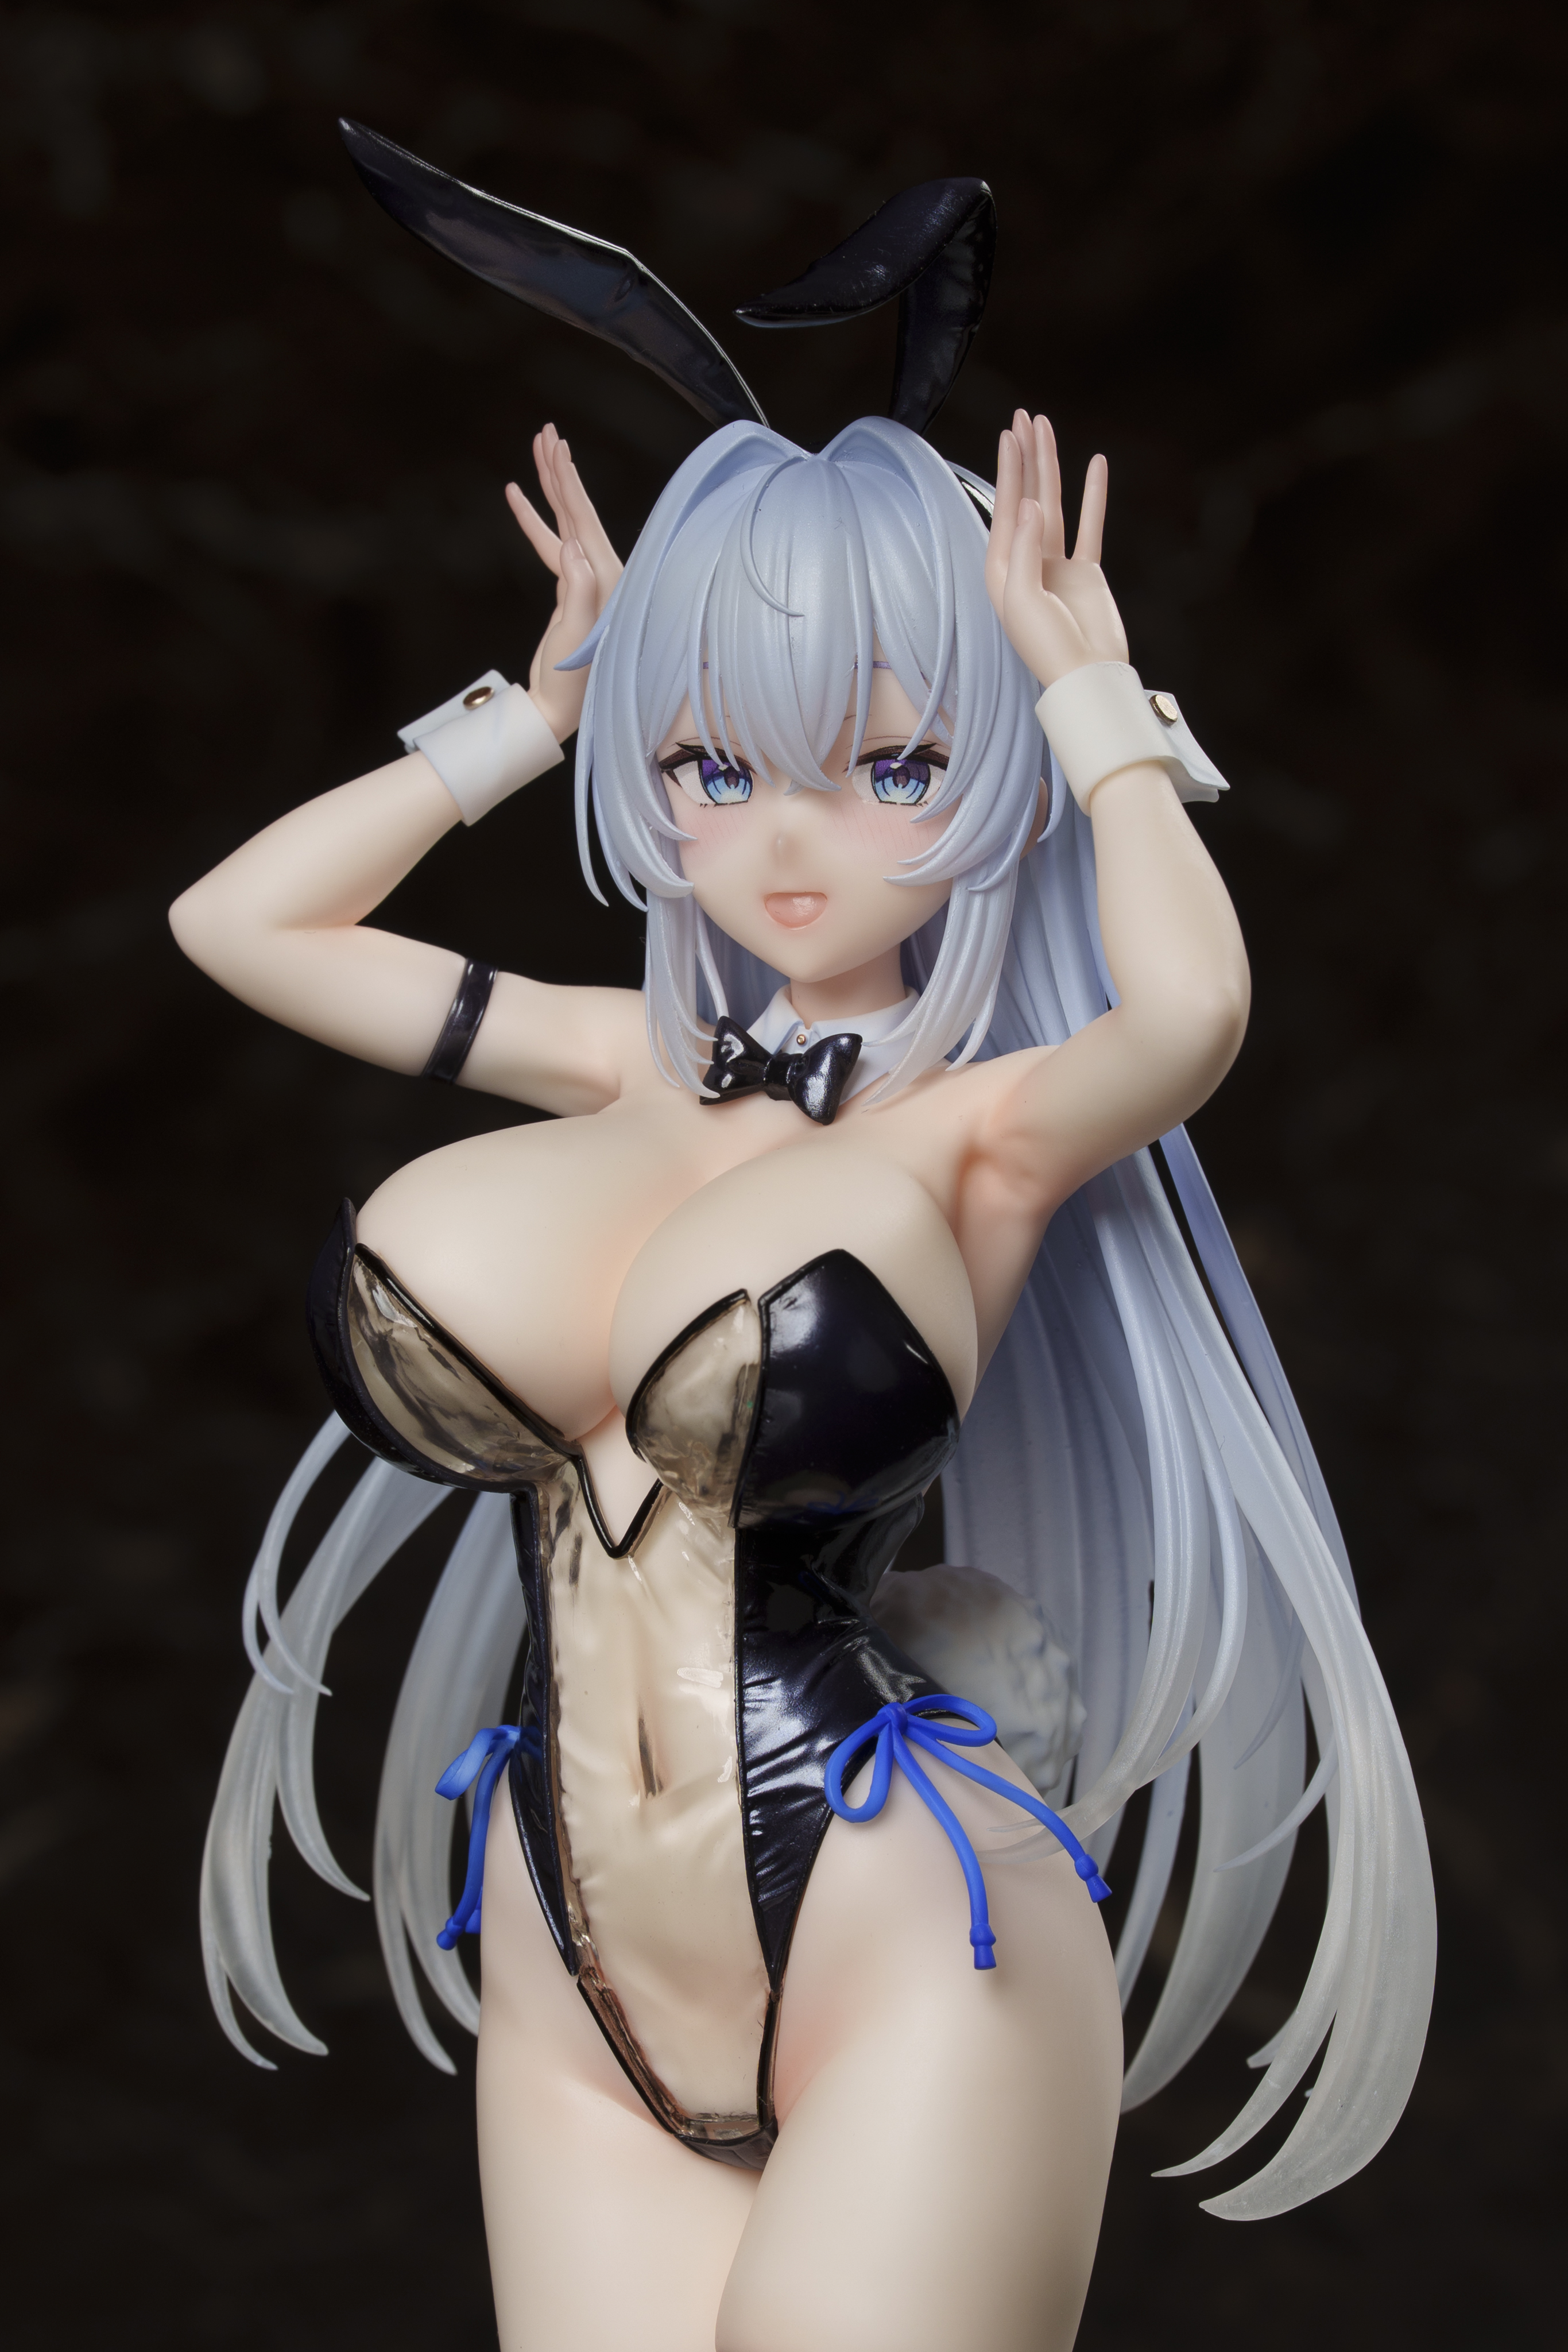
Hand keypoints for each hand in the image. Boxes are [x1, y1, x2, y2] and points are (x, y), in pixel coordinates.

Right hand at [506, 422, 623, 741]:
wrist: (560, 710)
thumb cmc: (573, 680)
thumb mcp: (577, 635)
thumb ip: (579, 591)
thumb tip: (572, 546)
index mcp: (608, 580)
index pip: (586, 520)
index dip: (569, 482)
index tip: (555, 447)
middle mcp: (603, 574)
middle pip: (579, 510)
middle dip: (560, 471)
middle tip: (546, 432)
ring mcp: (586, 580)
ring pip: (565, 521)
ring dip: (549, 488)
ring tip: (536, 451)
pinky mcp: (569, 590)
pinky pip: (550, 545)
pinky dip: (535, 521)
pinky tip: (520, 499)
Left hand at [985, 412, 1128, 689]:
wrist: (1087, 676)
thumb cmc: (1048, 647)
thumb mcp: (1024, 599)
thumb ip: (1026, 549)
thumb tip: (1031, 503)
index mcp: (1003, 570)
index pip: (1005, 509)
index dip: (1009, 470)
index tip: (1010, 434)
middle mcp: (1027, 562)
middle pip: (1026, 498)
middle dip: (1025, 458)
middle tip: (1025, 418)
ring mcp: (1057, 565)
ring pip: (1054, 504)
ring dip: (1050, 468)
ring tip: (1047, 429)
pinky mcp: (1085, 571)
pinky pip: (1089, 525)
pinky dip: (1093, 496)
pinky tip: (1095, 467)